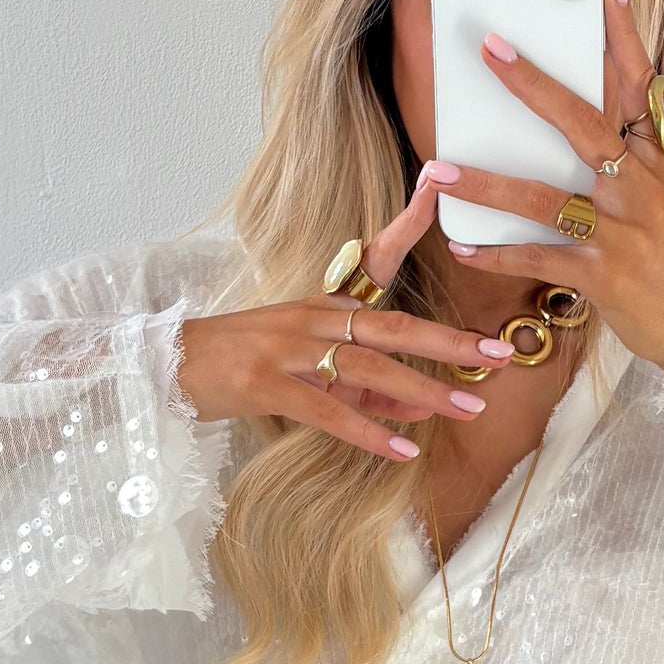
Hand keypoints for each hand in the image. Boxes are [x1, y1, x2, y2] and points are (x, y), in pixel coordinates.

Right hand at [174, 169, 519, 460]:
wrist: (164, 370)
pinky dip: (368, 432)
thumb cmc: (236, 371)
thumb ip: (362, 393)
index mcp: (321, 308)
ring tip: (468, 410)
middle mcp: (310, 320)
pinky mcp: (264, 384)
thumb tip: (415, 412)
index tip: (445, 214)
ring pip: (367, 368)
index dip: (412, 235)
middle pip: (392, 328)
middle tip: (500, 356)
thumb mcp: (307, 375)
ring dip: (423, 391)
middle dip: (451, 343)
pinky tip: (402, 450)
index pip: (378, 269)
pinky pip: (327, 411)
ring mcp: (286, 349)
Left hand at [433, 0, 663, 380]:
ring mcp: (621, 232)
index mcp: (653, 160)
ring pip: (545, 196)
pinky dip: (495, 253)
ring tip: (440, 168)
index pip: (639, 84)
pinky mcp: (602, 276)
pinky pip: (537, 257)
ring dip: (487, 183)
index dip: (623, 32)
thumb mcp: (663, 193)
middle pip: (583, 124)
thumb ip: (626, 153)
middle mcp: (639, 187)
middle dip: (532, 84)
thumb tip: (578, 116)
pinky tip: (461, 244)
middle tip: (490, 50)